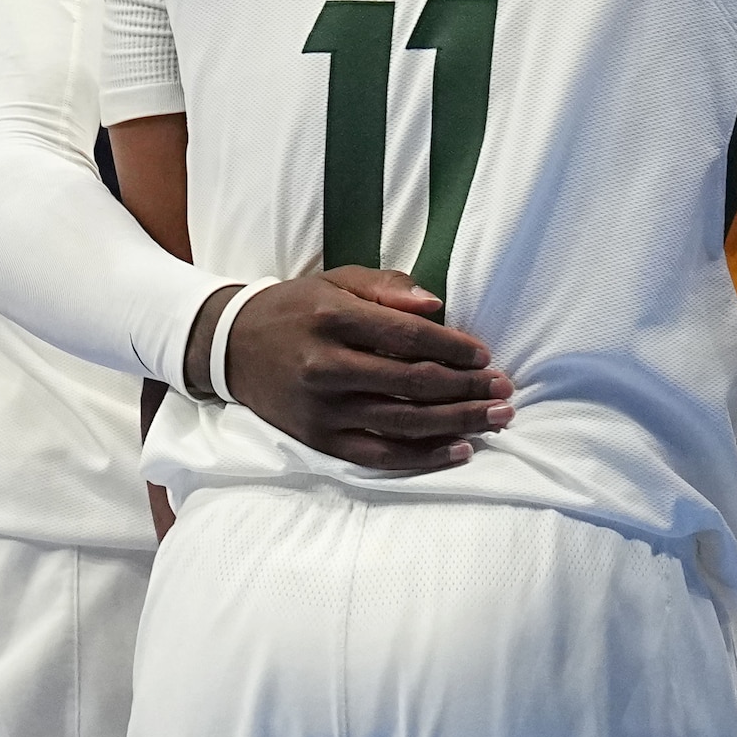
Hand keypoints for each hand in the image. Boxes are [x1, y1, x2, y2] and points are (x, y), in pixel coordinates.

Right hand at [220, 269, 511, 472]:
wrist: (231, 347)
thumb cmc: (296, 309)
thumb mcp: (336, 280)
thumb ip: (387, 287)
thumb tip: (435, 306)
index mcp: (333, 318)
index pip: (408, 337)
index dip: (453, 348)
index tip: (485, 357)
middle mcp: (327, 366)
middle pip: (412, 383)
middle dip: (466, 389)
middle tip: (505, 390)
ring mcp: (323, 409)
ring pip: (403, 422)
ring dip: (457, 423)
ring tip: (497, 419)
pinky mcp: (319, 439)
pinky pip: (379, 455)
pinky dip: (423, 456)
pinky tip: (459, 451)